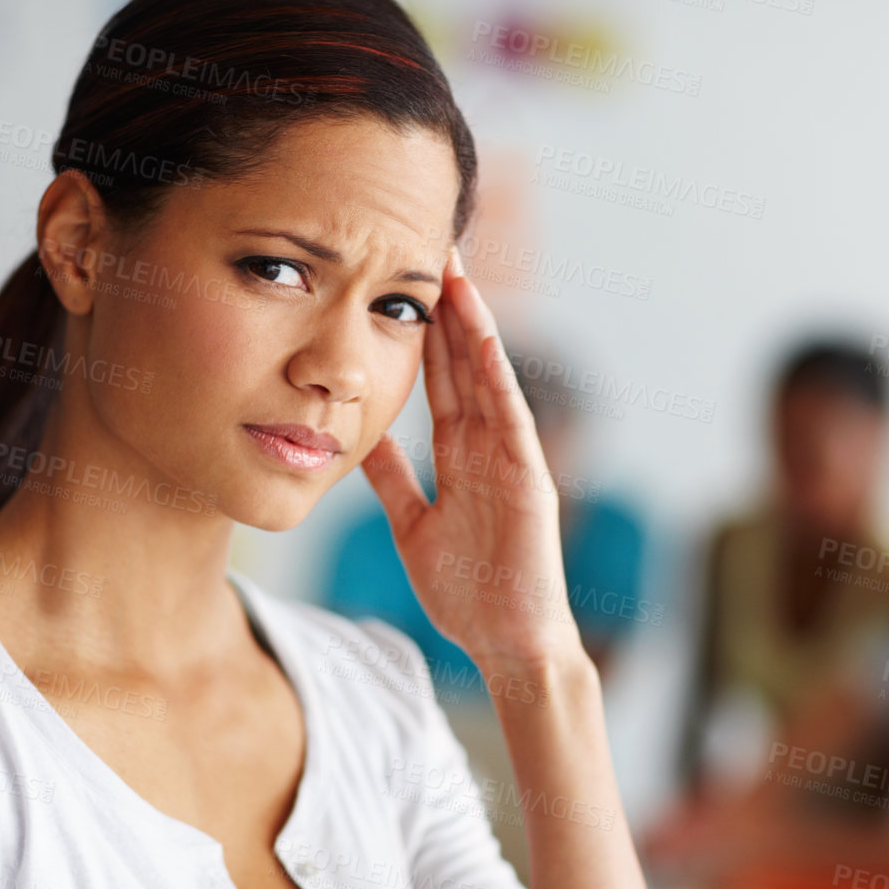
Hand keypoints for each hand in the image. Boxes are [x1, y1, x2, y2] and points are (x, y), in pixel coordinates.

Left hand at [359, 247, 584, 680]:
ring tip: (453, 268)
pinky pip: (510, 414)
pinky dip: (497, 372)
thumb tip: (358, 438)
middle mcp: (488, 445)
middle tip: (429, 246)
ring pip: (486, 375)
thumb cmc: (469, 591)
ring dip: (472, 322)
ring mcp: (511, 457)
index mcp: (461, 455)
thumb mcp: (413, 524)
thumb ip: (393, 479)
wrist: (509, 642)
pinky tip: (482, 332)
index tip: (399, 282)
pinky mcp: (530, 476)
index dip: (420, 330)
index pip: (439, 378)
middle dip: (446, 307)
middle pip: (463, 362)